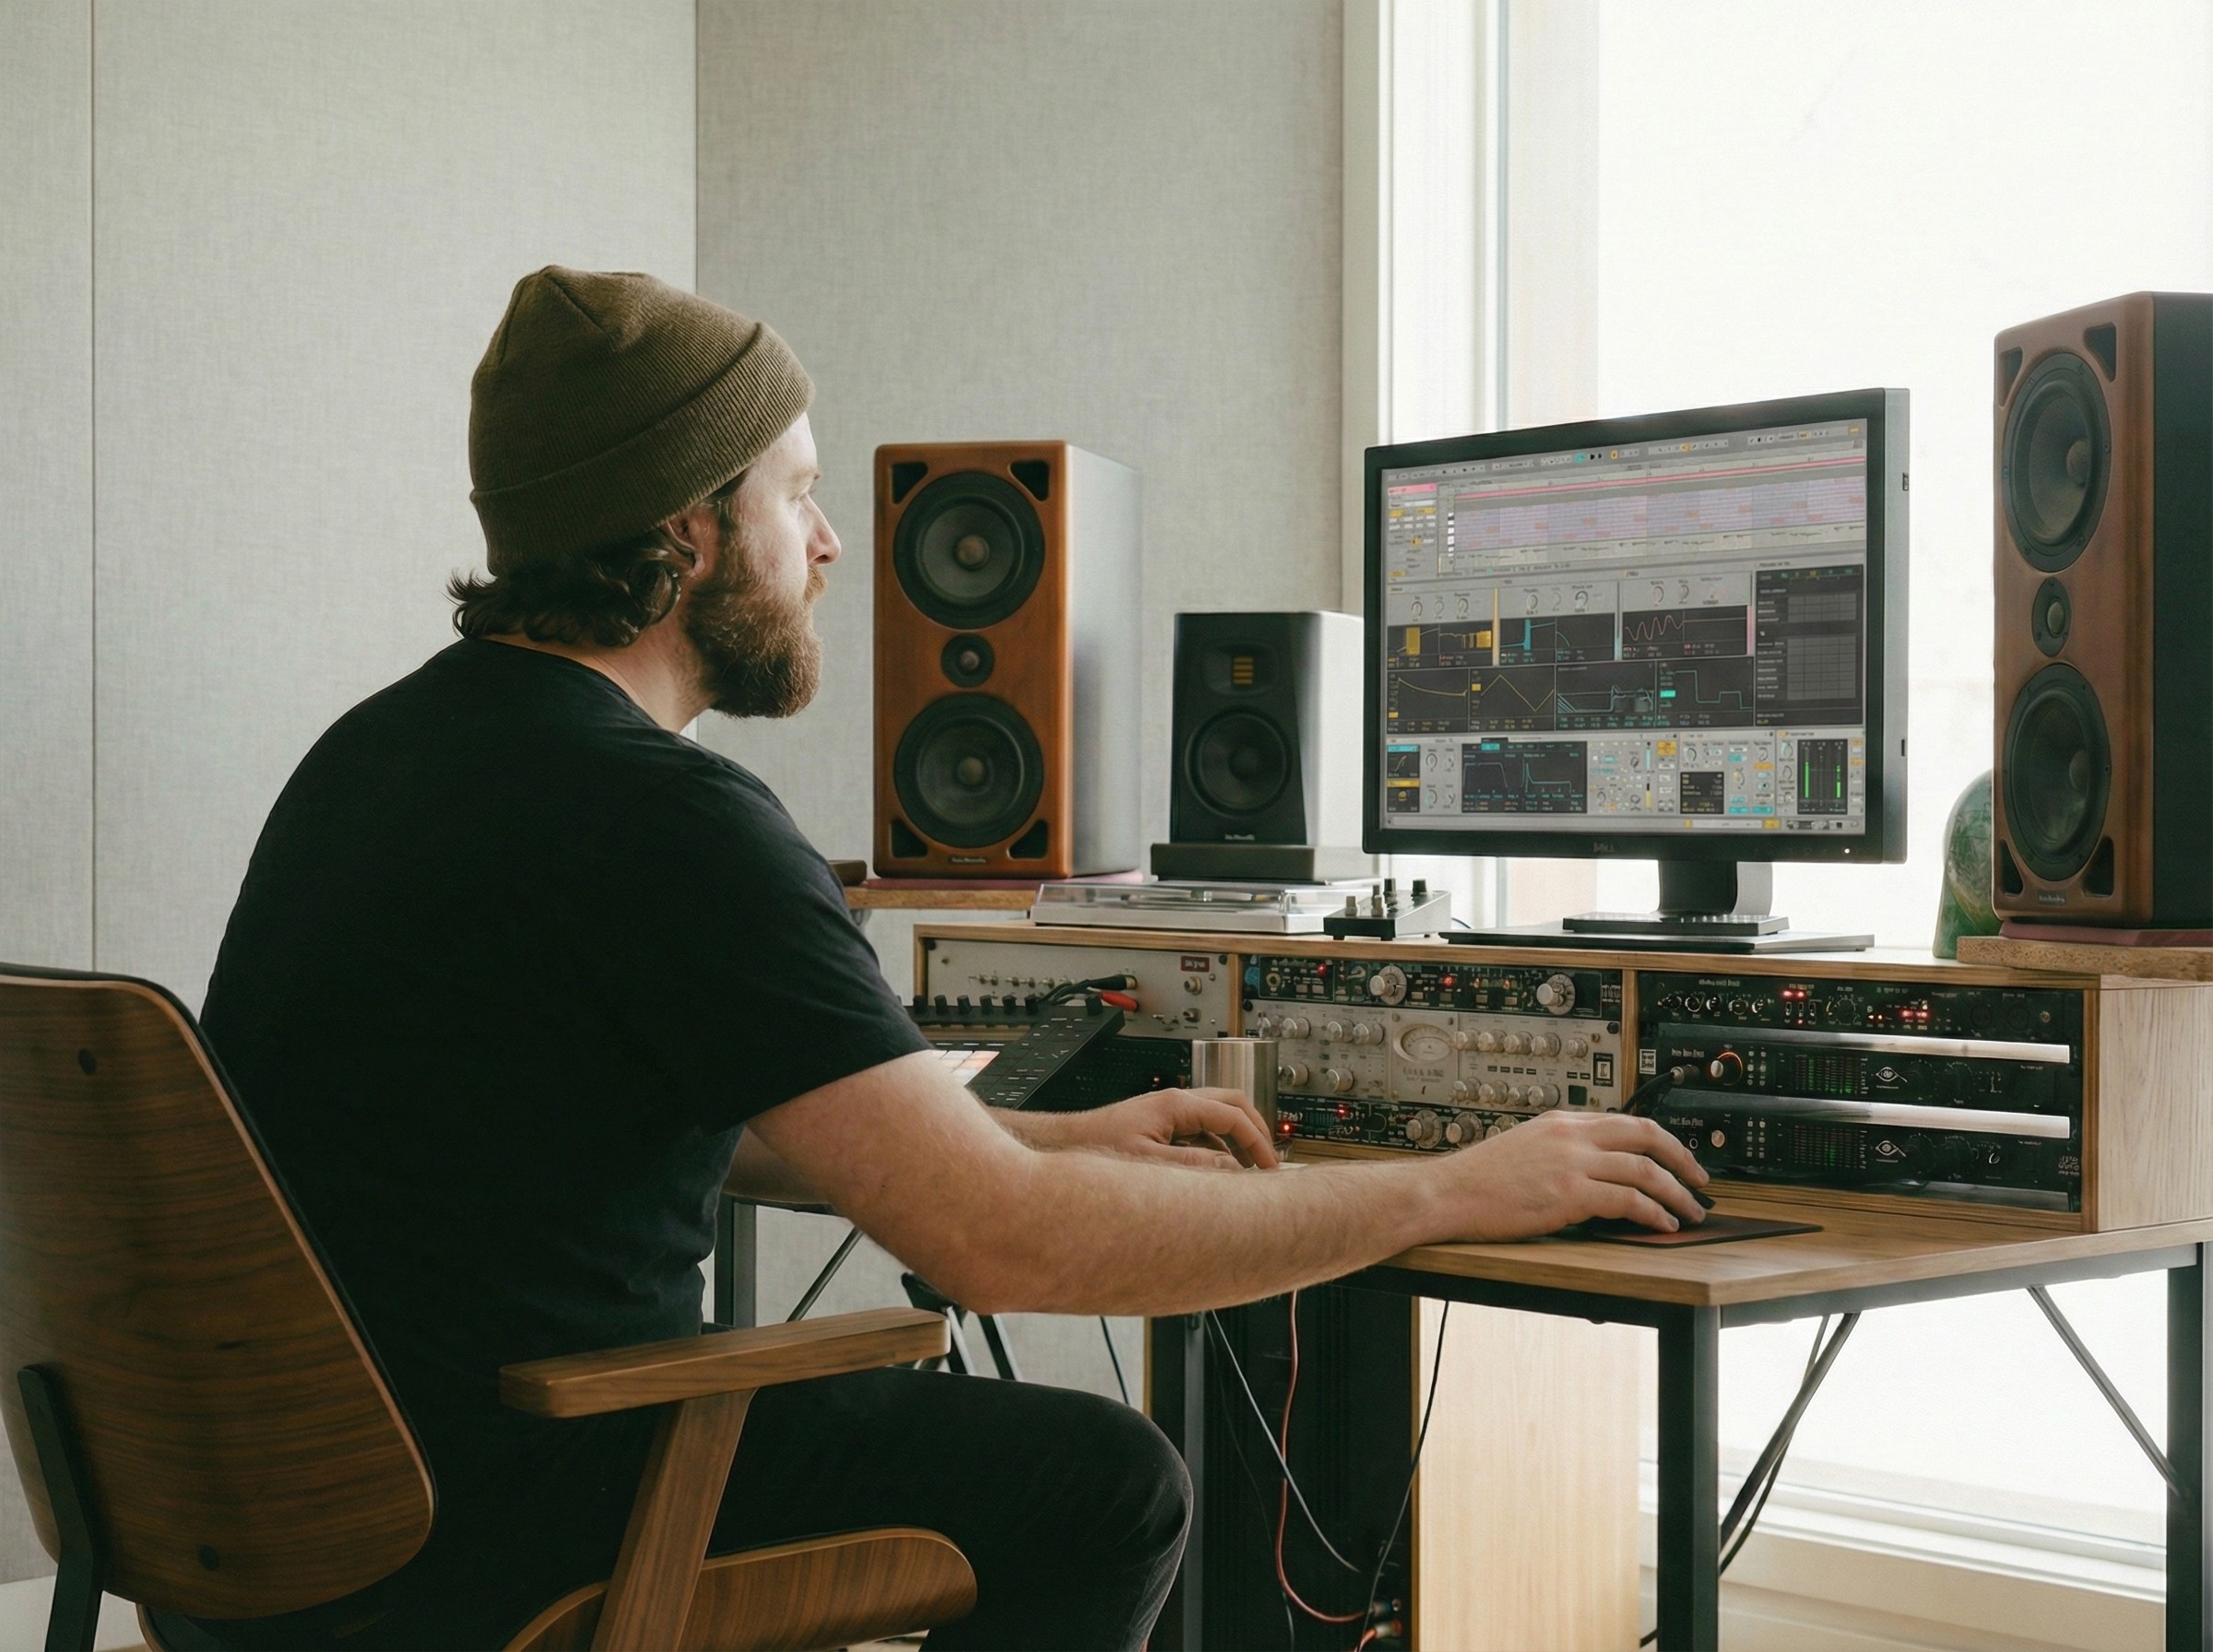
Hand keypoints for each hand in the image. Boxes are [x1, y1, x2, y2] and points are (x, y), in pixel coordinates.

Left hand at [1047, 1087, 1281, 1170]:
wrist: (1071, 1140)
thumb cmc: (1100, 1146)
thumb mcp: (1149, 1162)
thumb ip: (1193, 1166)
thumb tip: (1231, 1170)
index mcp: (1178, 1104)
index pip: (1233, 1116)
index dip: (1256, 1141)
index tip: (1269, 1166)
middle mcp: (1178, 1101)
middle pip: (1233, 1103)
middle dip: (1255, 1130)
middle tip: (1268, 1160)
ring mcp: (1171, 1110)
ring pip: (1218, 1115)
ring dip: (1237, 1139)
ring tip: (1249, 1169)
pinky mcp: (1164, 1122)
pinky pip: (1202, 1129)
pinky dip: (1217, 1146)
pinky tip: (1217, 1171)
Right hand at [1436, 1111, 1708, 1239]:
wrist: (1447, 1192)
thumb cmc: (1476, 1180)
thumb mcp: (1524, 1149)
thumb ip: (1560, 1152)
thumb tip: (1592, 1172)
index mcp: (1562, 1121)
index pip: (1626, 1121)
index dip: (1661, 1140)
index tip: (1676, 1157)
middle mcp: (1571, 1135)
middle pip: (1646, 1134)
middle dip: (1682, 1158)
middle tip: (1700, 1179)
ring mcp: (1571, 1162)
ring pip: (1644, 1169)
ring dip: (1675, 1193)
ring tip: (1689, 1211)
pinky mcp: (1569, 1192)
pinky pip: (1628, 1200)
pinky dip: (1652, 1213)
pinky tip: (1661, 1225)